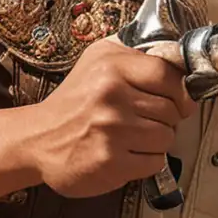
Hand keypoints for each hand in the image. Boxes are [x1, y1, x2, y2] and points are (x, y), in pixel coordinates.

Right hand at [28, 39, 194, 198]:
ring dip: (156, 140)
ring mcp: (111, 131)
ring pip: (167, 137)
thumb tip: (177, 59)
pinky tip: (127, 153)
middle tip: (144, 119)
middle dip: (166, 118)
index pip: (168, 75)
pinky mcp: (111, 163)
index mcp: (110, 67)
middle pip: (172, 110)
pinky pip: (155, 162)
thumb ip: (135, 54)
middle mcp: (111, 96)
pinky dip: (147, 161)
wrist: (38, 140)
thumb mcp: (98, 60)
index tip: (178, 99)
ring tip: (133, 137)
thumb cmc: (73, 102)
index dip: (180, 91)